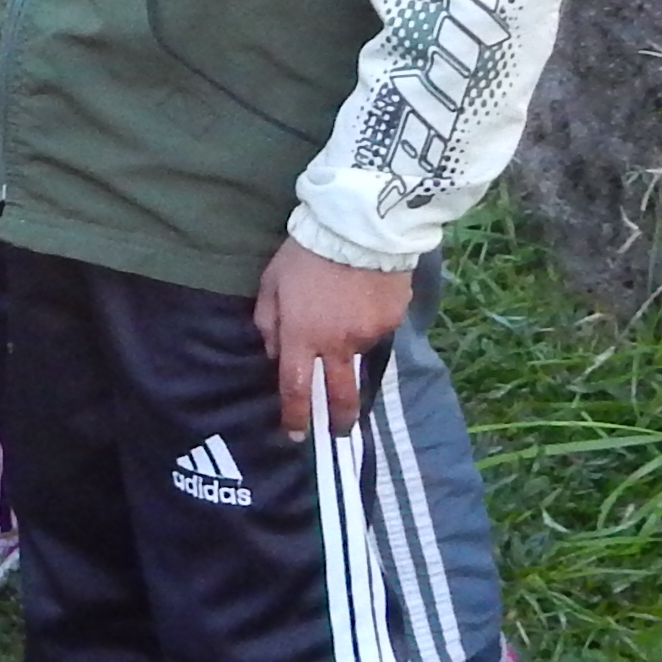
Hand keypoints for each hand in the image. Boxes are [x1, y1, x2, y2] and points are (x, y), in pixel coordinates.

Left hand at [253, 237, 412, 436]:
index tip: (296, 435)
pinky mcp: (393, 320)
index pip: (296, 389)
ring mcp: (369, 334)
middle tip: (339, 429)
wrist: (359, 226)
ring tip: (345, 306)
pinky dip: (368, 319)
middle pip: (340, 394)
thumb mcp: (271, 283)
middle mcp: (337, 344)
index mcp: (302, 336)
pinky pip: (377, 328)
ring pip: (357, 351)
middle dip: (339, 418)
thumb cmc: (304, 252)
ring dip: (350, 341)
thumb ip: (269, 323)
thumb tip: (275, 354)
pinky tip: (364, 294)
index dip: (295, 416)